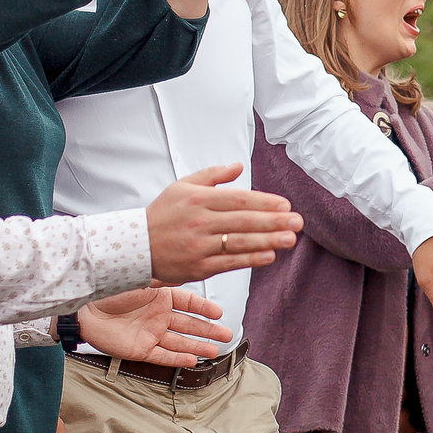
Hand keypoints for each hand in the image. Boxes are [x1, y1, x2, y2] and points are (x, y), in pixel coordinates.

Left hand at [77, 286, 233, 367]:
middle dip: (209, 330)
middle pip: (189, 324)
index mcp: (159, 296)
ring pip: (180, 342)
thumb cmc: (109, 291)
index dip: (204, 308)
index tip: (219, 313)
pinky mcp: (139, 349)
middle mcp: (157, 315)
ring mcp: (149, 333)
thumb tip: (186, 270)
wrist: (84, 310)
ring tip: (215, 350)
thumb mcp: (142, 281)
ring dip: (197, 346)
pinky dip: (178, 358)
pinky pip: (163, 355)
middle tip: (227, 334)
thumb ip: (165, 281)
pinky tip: (193, 360)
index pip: (189, 302)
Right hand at [146, 165, 301, 282]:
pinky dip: (251, 259)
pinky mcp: (198, 267)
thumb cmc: (162, 214)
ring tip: (290, 239)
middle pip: (244, 221)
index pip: (238, 200)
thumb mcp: (181, 186)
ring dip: (268, 241)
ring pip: (239, 243)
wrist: (134, 247)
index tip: (285, 205)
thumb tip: (238, 165)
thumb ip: (212, 175)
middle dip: (274, 222)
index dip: (264, 202)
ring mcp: (199, 246)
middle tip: (297, 222)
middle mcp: (199, 222)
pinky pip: (229, 263)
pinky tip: (269, 256)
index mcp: (197, 199)